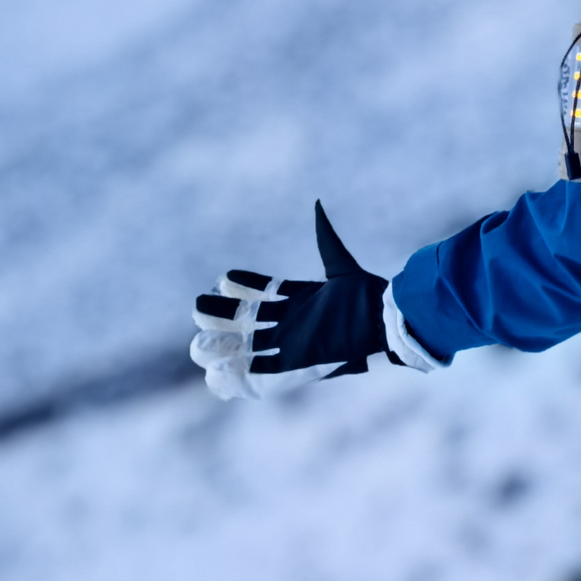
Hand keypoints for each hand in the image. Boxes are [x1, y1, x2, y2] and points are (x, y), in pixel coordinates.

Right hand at [191, 202, 396, 399]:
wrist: (380, 322)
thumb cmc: (364, 295)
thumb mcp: (340, 264)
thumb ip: (325, 237)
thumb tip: (317, 205)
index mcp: (300, 300)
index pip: (265, 291)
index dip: (245, 284)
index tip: (225, 277)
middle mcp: (292, 323)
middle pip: (246, 319)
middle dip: (221, 313)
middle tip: (200, 305)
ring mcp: (290, 344)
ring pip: (247, 345)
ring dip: (222, 343)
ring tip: (200, 341)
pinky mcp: (294, 365)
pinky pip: (261, 374)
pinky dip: (238, 375)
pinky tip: (216, 374)